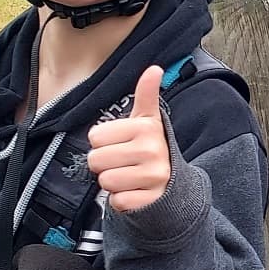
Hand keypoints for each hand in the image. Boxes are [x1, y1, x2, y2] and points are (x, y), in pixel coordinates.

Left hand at [88, 66, 169, 212]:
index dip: (104, 142)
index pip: (95, 137)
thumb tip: (154, 68)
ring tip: (129, 177)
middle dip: (105, 164)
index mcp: (146, 128)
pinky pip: (116, 201)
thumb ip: (147, 95)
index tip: (121, 144)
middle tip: (123, 163)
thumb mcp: (148, 121)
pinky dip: (121, 200)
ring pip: (105, 181)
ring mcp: (153, 177)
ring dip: (112, 183)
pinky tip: (135, 192)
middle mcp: (151, 150)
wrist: (173, 184)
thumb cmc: (150, 149)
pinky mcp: (149, 200)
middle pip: (96, 160)